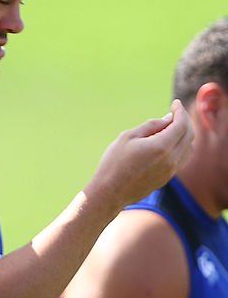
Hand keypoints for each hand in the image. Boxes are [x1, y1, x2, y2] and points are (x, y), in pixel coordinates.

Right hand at [90, 99, 193, 213]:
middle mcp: (171, 160)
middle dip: (184, 120)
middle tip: (175, 113)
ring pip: (188, 147)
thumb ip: (151, 126)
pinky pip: (181, 158)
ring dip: (184, 134)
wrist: (109, 193)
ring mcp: (170, 171)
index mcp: (161, 147)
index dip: (180, 111)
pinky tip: (169, 142)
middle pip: (189, 135)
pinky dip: (181, 146)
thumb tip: (168, 119)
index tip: (174, 103)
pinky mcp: (166, 179)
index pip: (182, 124)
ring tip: (171, 126)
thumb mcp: (128, 137)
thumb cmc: (114, 163)